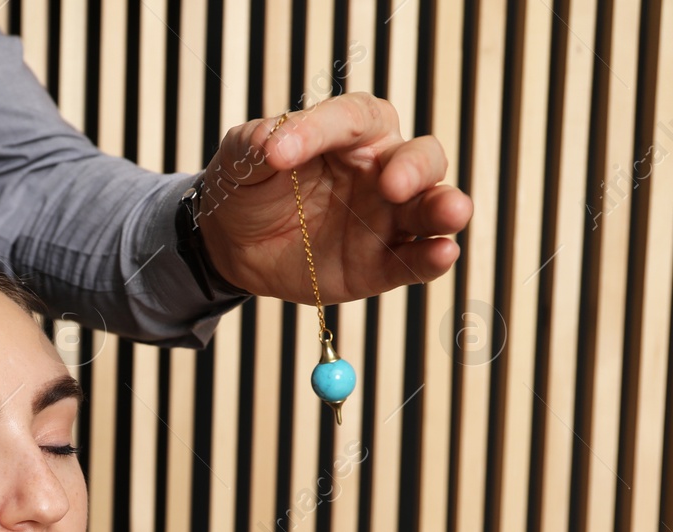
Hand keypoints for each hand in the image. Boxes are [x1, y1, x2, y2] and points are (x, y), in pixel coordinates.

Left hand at [195, 91, 472, 304]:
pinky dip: (432, 259)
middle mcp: (381, 170)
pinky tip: (442, 253)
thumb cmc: (247, 185)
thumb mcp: (242, 156)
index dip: (321, 130)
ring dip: (444, 208)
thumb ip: (258, 143)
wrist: (232, 244)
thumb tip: (274, 144)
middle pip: (420, 157)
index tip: (280, 153)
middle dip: (416, 168)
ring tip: (450, 213)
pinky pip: (414, 261)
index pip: (353, 118)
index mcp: (350, 132)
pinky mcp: (380, 264)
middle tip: (392, 185)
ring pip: (431, 206)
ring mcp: (386, 218)